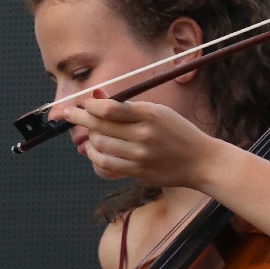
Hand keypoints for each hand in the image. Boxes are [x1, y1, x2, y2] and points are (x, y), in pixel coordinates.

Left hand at [64, 94, 211, 187]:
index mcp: (149, 115)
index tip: (81, 103)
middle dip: (79, 118)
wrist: (200, 161)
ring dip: (88, 138)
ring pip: (100, 146)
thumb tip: (96, 96)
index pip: (108, 109)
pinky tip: (93, 150)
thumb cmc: (176, 131)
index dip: (89, 106)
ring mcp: (140, 156)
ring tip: (89, 133)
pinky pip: (106, 164)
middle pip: (99, 127)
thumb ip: (125, 106)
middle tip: (68, 114)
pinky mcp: (138, 172)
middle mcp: (143, 135)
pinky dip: (95, 156)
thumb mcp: (156, 112)